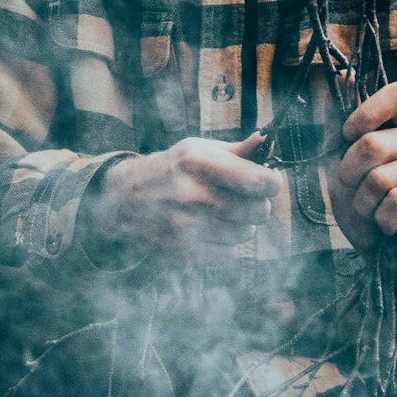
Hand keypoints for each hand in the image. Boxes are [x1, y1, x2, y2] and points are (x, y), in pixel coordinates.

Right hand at [84, 134, 282, 258]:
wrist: (126, 198)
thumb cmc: (171, 169)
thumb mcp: (198, 149)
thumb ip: (236, 150)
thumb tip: (266, 142)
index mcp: (199, 162)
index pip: (259, 182)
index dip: (271, 182)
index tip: (267, 182)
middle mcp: (193, 194)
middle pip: (258, 211)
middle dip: (256, 204)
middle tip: (242, 198)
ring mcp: (187, 226)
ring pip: (245, 234)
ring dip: (240, 225)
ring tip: (221, 213)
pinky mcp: (183, 251)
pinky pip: (229, 255)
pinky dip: (225, 245)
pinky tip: (210, 230)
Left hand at [326, 81, 396, 287]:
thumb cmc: (369, 205)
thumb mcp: (343, 166)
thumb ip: (338, 125)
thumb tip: (341, 75)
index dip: (366, 112)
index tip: (348, 136)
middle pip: (372, 144)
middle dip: (349, 175)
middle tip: (355, 191)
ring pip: (380, 178)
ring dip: (364, 203)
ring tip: (373, 211)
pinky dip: (381, 218)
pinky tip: (388, 224)